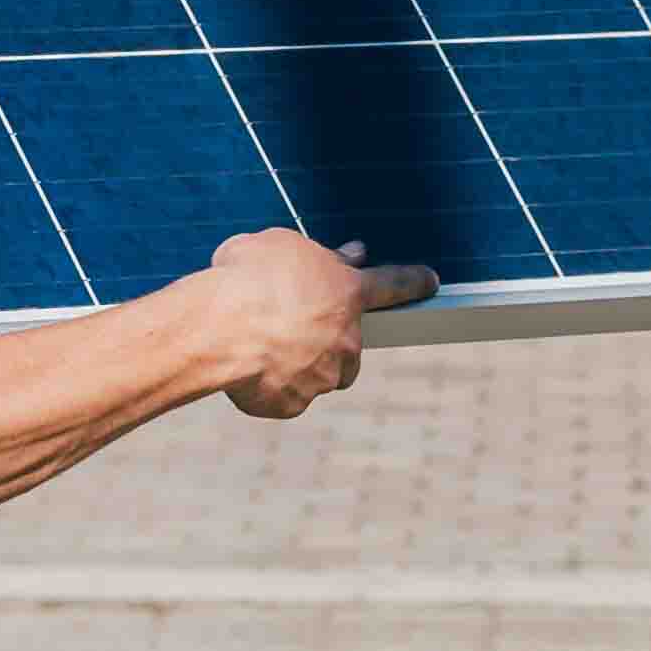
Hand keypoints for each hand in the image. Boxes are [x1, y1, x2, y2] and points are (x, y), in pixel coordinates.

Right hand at [203, 230, 437, 419]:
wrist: (220, 328)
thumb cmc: (247, 278)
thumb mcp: (281, 246)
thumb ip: (319, 255)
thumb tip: (347, 255)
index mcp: (348, 292)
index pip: (393, 284)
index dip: (413, 281)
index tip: (430, 281)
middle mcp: (346, 339)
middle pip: (347, 343)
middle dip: (323, 335)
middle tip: (283, 323)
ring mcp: (323, 376)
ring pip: (318, 373)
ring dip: (296, 363)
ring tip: (255, 344)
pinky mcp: (293, 404)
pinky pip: (283, 395)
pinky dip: (266, 386)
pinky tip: (242, 367)